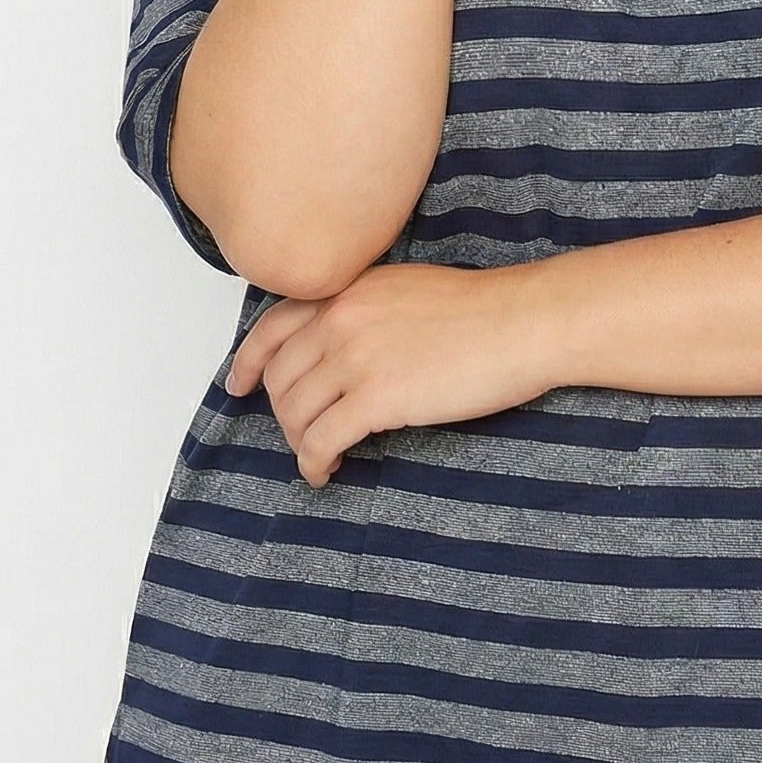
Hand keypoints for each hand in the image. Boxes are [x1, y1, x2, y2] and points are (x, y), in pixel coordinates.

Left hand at [223, 260, 559, 488]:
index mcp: (347, 290)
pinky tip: (327, 472)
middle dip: (283, 413)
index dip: (248, 360)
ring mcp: (354, 357)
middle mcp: (340, 319)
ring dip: (299, 441)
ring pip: (295, 411)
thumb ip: (366, 310)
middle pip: (280, 377)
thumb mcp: (407, 290)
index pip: (273, 325)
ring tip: (319, 456)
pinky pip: (320, 439)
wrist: (523, 322)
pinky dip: (314, 462)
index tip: (238, 383)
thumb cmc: (484, 310)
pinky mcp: (375, 398)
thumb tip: (346, 349)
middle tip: (300, 434)